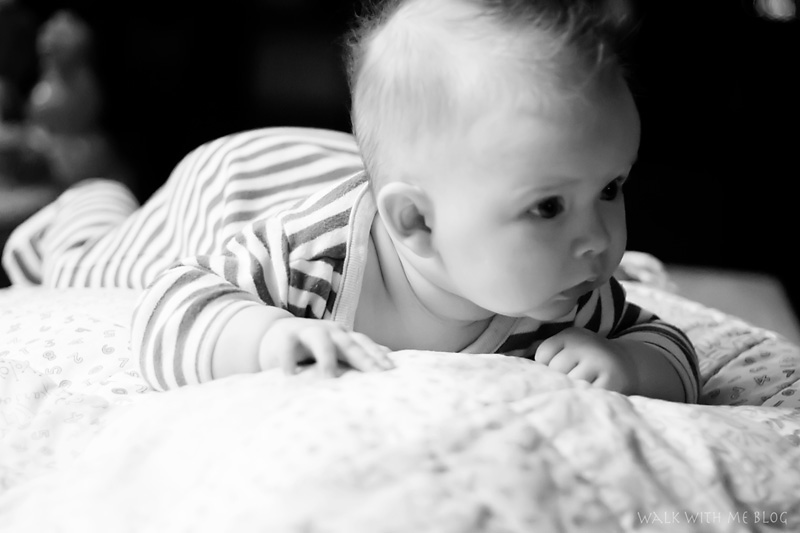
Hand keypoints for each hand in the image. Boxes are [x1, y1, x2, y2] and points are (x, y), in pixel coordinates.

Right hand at [259, 317, 394, 377]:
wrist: (277, 333)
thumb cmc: (313, 347)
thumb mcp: (338, 350)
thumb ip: (359, 354)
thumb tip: (389, 357)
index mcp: (344, 336)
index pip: (365, 344)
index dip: (378, 356)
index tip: (391, 372)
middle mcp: (330, 331)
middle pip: (349, 343)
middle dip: (363, 359)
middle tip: (375, 375)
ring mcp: (308, 331)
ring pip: (321, 341)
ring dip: (326, 359)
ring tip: (329, 379)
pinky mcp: (285, 336)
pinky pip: (287, 347)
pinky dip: (289, 361)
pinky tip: (291, 376)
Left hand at [534, 327, 635, 393]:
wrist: (625, 364)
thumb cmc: (585, 358)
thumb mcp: (568, 347)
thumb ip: (548, 354)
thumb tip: (528, 376)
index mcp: (571, 335)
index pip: (543, 354)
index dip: (545, 366)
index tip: (557, 368)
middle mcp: (586, 345)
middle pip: (556, 369)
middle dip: (559, 378)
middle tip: (571, 379)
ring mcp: (600, 362)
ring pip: (570, 383)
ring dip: (572, 389)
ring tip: (580, 386)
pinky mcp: (611, 381)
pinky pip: (587, 394)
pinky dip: (585, 396)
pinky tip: (590, 392)